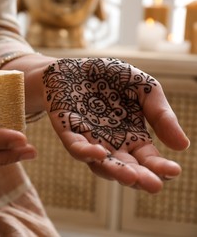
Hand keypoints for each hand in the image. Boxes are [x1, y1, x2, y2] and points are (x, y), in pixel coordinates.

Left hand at [42, 58, 189, 192]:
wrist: (75, 65)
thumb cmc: (111, 78)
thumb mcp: (144, 89)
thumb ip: (160, 114)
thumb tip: (183, 146)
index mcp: (132, 137)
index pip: (148, 159)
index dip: (160, 167)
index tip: (174, 171)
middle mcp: (111, 144)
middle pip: (126, 167)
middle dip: (139, 178)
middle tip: (154, 186)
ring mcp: (88, 139)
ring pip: (100, 163)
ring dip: (114, 171)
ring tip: (130, 177)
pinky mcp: (67, 130)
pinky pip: (74, 145)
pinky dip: (84, 151)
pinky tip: (97, 153)